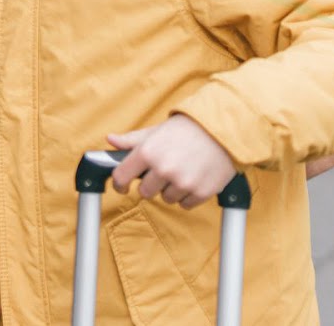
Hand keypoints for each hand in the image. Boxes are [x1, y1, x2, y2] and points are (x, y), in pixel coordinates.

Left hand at [108, 114, 236, 208]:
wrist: (222, 130)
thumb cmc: (187, 129)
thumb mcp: (156, 131)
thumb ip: (132, 140)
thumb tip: (111, 140)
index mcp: (147, 152)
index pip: (121, 177)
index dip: (119, 184)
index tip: (122, 186)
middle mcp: (163, 169)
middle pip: (145, 192)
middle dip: (152, 184)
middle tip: (164, 171)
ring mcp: (182, 182)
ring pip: (167, 198)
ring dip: (172, 189)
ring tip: (183, 171)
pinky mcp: (201, 192)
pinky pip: (185, 204)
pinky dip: (188, 196)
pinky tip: (194, 179)